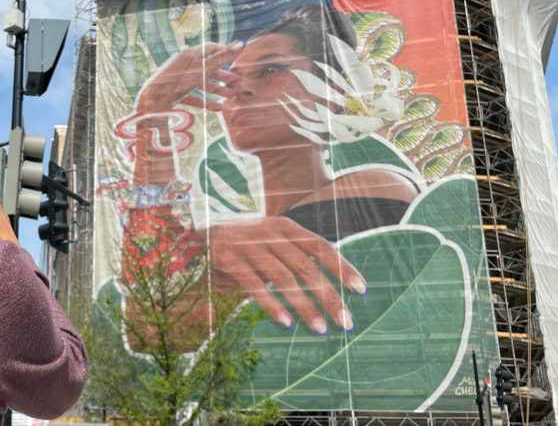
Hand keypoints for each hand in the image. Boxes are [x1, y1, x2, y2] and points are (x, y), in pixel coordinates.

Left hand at [135, 41, 244, 113]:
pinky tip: (217, 108)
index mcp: (190, 55)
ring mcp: (179, 79)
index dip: (225, 52)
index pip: (211, 48)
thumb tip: (240, 44)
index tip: (238, 57)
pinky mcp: (175, 93)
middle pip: (208, 68)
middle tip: (237, 81)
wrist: (153, 100)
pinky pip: (193, 96)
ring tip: (230, 96)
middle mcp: (184, 65)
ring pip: (202, 83)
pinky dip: (206, 101)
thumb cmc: (178, 81)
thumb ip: (222, 58)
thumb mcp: (203, 69)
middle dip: (223, 75)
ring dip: (217, 89)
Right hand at [203, 216, 365, 333]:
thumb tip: (330, 288)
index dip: (343, 268)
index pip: (322, 247)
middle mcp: (270, 233)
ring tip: (320, 329)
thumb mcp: (272, 242)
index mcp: (286, 227)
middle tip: (346, 323)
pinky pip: (254, 284)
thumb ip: (296, 257)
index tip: (361, 291)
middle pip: (307, 267)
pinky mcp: (228, 259)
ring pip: (284, 278)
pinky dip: (272, 304)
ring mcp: (248, 245)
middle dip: (330, 297)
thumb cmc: (243, 244)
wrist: (196, 232)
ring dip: (305, 306)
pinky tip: (286, 322)